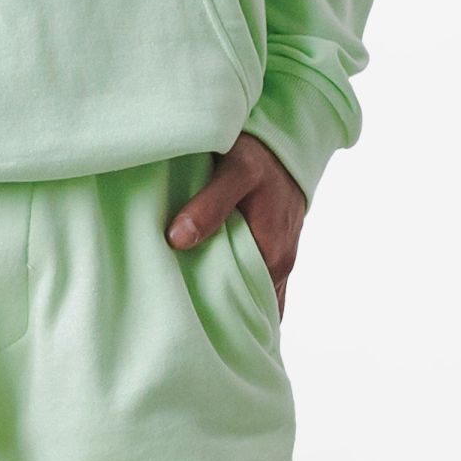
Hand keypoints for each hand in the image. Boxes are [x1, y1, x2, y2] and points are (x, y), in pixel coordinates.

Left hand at [165, 133, 305, 317]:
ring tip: (191, 305)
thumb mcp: (235, 172)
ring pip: (250, 294)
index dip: (211, 310)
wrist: (283, 145)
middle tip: (179, 312)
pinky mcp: (274, 252)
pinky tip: (213, 288)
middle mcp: (279, 265)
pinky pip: (257, 283)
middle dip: (216, 310)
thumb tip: (177, 240)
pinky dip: (237, 289)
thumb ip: (210, 205)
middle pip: (245, 302)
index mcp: (272, 254)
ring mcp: (279, 261)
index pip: (241, 304)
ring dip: (226, 299)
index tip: (180, 315)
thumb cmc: (260, 157)